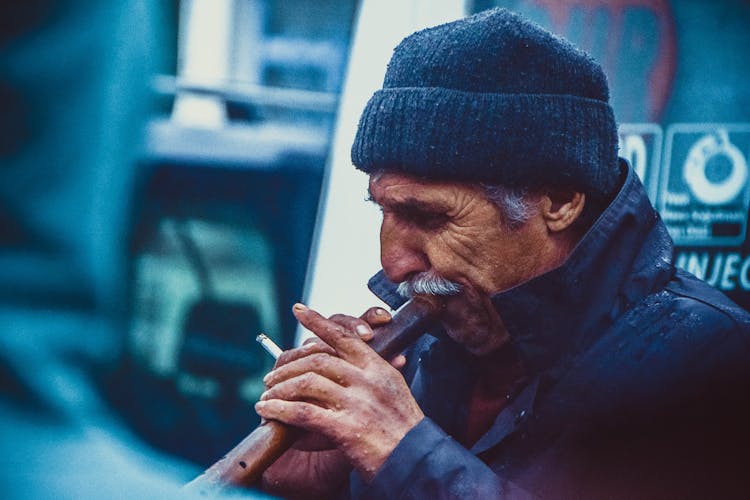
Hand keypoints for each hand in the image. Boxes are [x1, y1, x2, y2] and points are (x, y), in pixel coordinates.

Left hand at [256, 304, 423, 481]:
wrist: (416, 461)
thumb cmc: (404, 431)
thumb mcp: (393, 392)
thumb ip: (371, 375)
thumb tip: (346, 361)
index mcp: (379, 368)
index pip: (344, 336)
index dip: (318, 322)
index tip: (299, 310)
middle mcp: (368, 380)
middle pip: (318, 360)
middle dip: (288, 367)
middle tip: (270, 377)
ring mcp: (357, 403)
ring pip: (307, 382)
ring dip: (280, 388)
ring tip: (266, 396)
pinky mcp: (346, 428)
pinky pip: (303, 412)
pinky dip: (280, 409)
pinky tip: (267, 411)